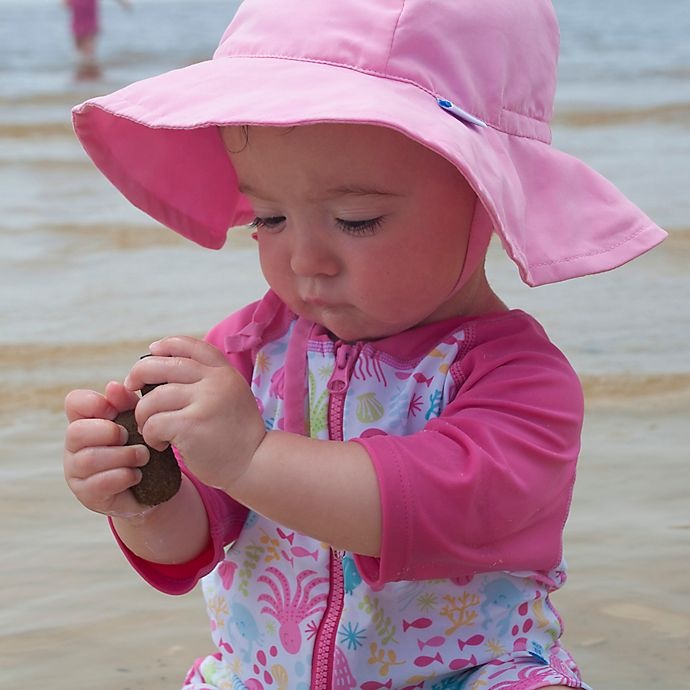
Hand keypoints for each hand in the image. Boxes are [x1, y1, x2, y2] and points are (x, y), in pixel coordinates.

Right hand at [64, 382, 152, 517]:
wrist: (151, 485)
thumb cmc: (140, 445)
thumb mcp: (138, 420)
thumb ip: (126, 402)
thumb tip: (113, 386)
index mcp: (85, 421)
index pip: (74, 402)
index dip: (95, 403)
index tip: (116, 411)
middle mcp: (74, 445)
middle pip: (76, 432)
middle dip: (109, 432)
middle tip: (131, 436)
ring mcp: (77, 471)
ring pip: (90, 459)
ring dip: (124, 456)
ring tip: (143, 456)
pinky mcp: (87, 494)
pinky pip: (101, 483)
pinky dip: (125, 476)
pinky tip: (137, 474)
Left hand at [124, 336, 265, 491]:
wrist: (255, 463)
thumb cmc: (236, 434)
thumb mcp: (230, 395)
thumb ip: (207, 380)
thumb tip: (164, 365)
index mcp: (224, 372)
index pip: (189, 345)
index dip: (165, 346)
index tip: (150, 353)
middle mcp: (215, 381)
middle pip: (162, 365)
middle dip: (138, 374)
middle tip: (131, 389)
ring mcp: (205, 401)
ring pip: (153, 398)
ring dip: (144, 415)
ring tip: (151, 429)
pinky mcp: (192, 425)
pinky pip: (155, 423)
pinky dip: (150, 435)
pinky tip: (161, 444)